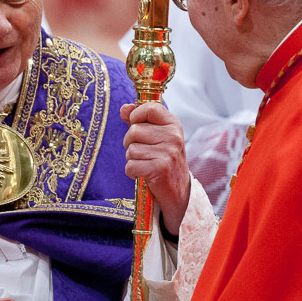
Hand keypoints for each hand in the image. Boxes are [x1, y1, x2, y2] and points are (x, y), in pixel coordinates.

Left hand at [121, 102, 190, 239]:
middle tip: (143, 153)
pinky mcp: (160, 169)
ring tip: (145, 164)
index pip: (150, 108)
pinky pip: (131, 165)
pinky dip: (132, 172)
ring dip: (132, 159)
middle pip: (134, 130)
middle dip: (131, 143)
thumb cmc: (163, 160)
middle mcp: (173, 137)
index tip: (136, 125)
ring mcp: (168, 153)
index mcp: (173, 125)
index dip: (136, 116)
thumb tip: (124, 108)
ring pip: (131, 149)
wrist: (177, 192)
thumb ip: (140, 120)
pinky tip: (143, 174)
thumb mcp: (156, 137)